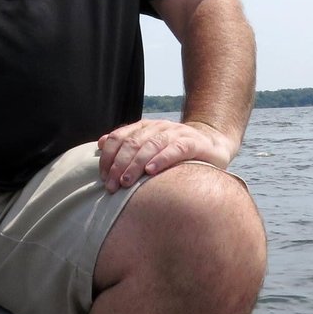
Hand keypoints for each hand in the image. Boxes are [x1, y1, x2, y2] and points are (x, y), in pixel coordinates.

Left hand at [97, 119, 233, 192]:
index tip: (103, 176)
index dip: (109, 156)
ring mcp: (176, 133)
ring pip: (151, 145)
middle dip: (119, 165)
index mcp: (144, 127)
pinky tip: (151, 171)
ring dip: (136, 164)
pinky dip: (161, 159)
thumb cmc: (175, 152)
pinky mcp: (193, 143)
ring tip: (126, 182)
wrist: (212, 144)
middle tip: (112, 186)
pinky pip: (175, 149)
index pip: (119, 137)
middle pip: (132, 143)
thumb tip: (100, 142)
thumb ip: (127, 144)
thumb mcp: (149, 146)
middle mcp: (158, 127)